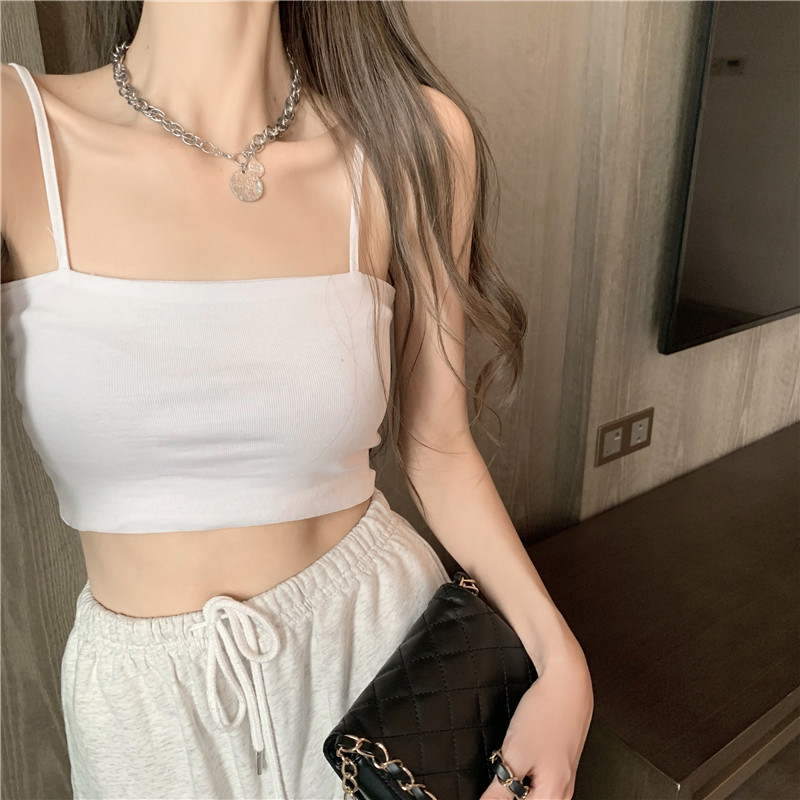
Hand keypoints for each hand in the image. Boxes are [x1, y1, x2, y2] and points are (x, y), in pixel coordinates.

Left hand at [478, 651, 593, 799]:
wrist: (566, 682)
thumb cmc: (546, 714)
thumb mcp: (515, 755)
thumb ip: (498, 791)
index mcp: (553, 797)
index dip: (497, 799)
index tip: (490, 788)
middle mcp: (562, 793)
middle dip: (505, 791)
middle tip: (497, 771)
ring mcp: (561, 777)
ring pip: (530, 790)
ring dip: (513, 781)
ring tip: (505, 762)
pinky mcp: (557, 762)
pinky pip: (536, 778)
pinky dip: (522, 771)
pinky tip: (515, 756)